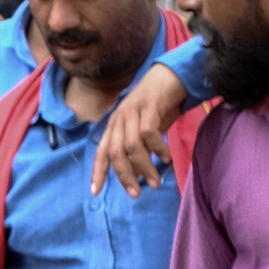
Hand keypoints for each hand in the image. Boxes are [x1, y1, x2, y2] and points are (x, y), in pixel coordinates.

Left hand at [89, 66, 191, 197]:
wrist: (172, 75)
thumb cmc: (158, 107)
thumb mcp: (144, 132)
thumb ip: (138, 151)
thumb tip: (136, 176)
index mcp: (114, 126)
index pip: (101, 152)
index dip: (98, 172)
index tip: (96, 192)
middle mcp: (119, 119)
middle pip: (115, 153)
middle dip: (125, 176)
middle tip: (136, 194)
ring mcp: (133, 111)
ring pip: (132, 146)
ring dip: (144, 167)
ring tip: (156, 181)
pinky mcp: (149, 106)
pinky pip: (149, 133)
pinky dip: (157, 148)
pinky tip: (165, 157)